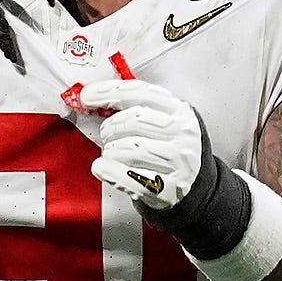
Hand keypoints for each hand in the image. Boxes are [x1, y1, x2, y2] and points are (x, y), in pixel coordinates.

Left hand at [71, 75, 208, 212]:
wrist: (194, 185)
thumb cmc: (171, 149)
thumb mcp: (163, 120)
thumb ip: (135, 106)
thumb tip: (93, 97)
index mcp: (180, 111)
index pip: (140, 93)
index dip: (108, 92)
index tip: (86, 96)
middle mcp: (183, 134)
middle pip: (133, 120)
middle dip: (111, 127)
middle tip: (107, 135)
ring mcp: (178, 162)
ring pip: (128, 148)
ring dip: (111, 151)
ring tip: (113, 154)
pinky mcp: (168, 188)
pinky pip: (129, 177)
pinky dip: (109, 171)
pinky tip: (102, 168)